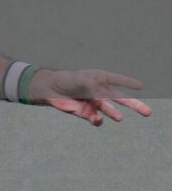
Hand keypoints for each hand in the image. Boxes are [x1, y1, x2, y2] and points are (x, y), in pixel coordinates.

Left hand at [29, 68, 151, 125]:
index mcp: (99, 79)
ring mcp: (94, 103)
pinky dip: (97, 119)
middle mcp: (99, 92)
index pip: (116, 80)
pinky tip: (97, 119)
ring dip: (113, 113)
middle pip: (119, 99)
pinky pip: (96, 118)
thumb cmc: (66, 80)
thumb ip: (93, 88)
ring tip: (119, 118)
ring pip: (109, 110)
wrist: (50, 89)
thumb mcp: (81, 80)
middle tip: (147, 112)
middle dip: (133, 105)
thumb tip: (103, 99)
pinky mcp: (87, 113)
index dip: (128, 82)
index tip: (139, 85)